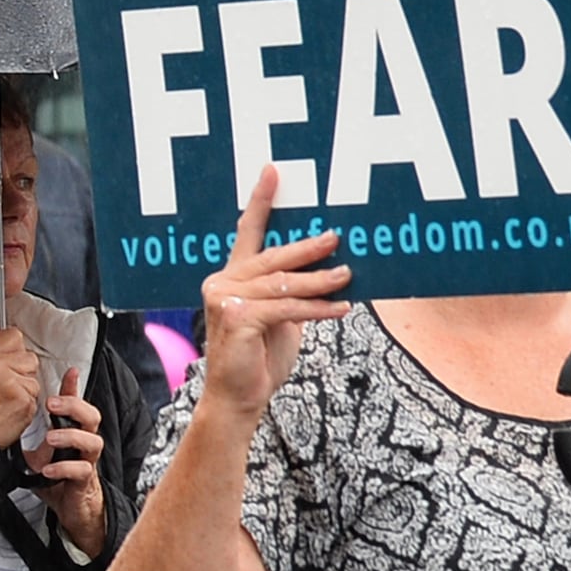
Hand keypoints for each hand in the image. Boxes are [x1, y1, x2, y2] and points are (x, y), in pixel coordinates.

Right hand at [0, 324, 46, 443]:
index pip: (14, 336)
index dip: (13, 350)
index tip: (8, 360)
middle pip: (28, 356)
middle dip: (20, 370)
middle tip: (3, 385)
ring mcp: (12, 382)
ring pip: (33, 378)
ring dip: (24, 389)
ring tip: (4, 399)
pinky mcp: (24, 400)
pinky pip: (35, 396)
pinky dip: (25, 404)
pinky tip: (9, 410)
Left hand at [33, 385, 109, 555]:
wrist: (70, 509)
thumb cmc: (56, 477)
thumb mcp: (40, 450)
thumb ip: (31, 434)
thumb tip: (7, 415)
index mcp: (73, 432)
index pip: (77, 405)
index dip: (74, 387)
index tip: (70, 370)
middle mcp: (84, 443)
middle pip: (92, 416)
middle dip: (73, 406)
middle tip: (51, 404)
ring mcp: (87, 462)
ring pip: (93, 441)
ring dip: (70, 436)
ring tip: (49, 438)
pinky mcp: (85, 482)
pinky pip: (81, 471)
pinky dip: (63, 469)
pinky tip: (47, 470)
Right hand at [191, 165, 348, 425]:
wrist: (238, 399)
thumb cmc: (259, 359)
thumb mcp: (280, 318)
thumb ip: (291, 293)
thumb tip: (330, 269)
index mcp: (232, 277)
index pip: (247, 233)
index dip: (260, 201)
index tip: (273, 171)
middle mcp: (222, 282)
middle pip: (272, 257)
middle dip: (307, 247)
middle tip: (337, 237)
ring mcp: (224, 300)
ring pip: (282, 283)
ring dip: (320, 280)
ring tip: (347, 276)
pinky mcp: (236, 319)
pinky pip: (285, 308)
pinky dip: (317, 308)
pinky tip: (340, 308)